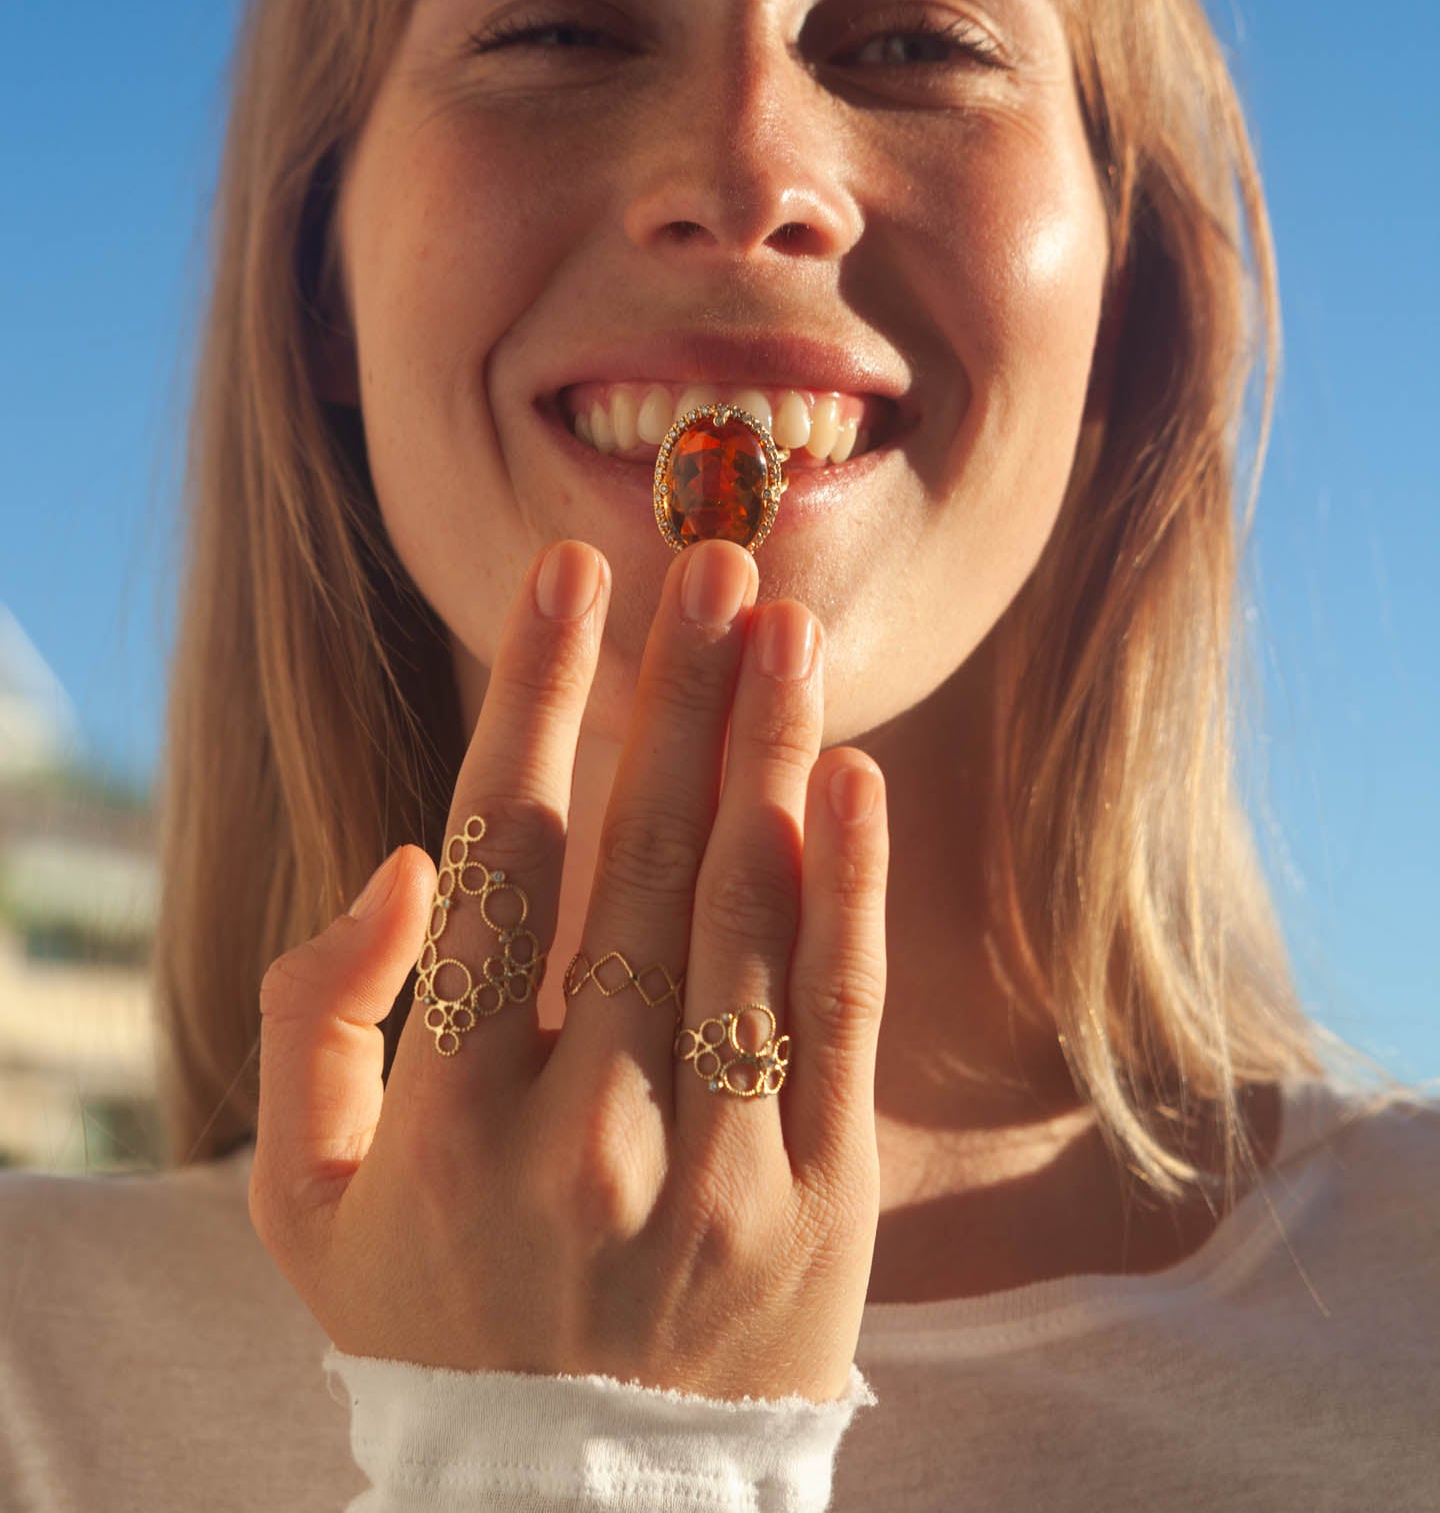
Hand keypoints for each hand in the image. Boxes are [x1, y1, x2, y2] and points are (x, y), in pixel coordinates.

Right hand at [249, 537, 887, 1401]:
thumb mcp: (305, 1205)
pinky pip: (843, 1012)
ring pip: (750, 913)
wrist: (585, 1511)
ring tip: (782, 622)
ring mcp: (718, 1170)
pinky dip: (851, 882)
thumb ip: (316, 1026)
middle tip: (708, 558)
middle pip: (642, 858)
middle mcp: (586, 1134)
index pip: (505, 860)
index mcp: (448, 1121)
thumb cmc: (433, 1323)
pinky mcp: (823, 1203)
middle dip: (676, 688)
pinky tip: (847, 774)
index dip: (538, 698)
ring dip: (766, 747)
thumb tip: (409, 865)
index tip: (572, 577)